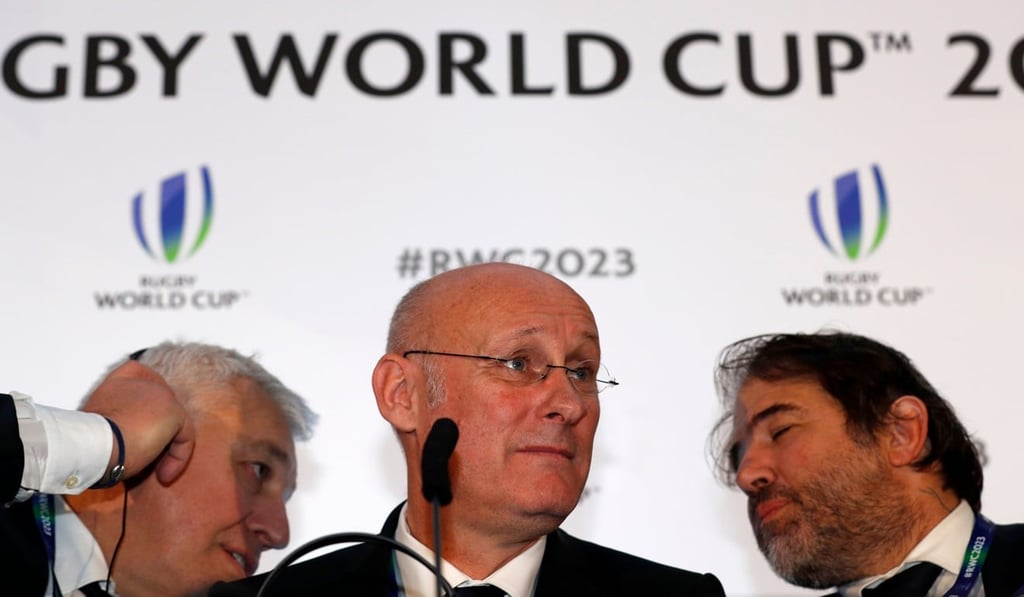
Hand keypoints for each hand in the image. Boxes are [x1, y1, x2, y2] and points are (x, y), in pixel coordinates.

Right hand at [81, 360, 194, 484]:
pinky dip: (178, 458)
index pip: (137, 373)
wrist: (91, 446)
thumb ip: (116, 424)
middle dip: (156, 431)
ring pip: (173, 424)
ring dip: (166, 450)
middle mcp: (139, 383)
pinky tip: (163, 476)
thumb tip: (125, 440)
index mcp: (116, 384)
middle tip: (144, 458)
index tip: (140, 422)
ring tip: (154, 472)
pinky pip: (184, 437)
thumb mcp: (98, 430)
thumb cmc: (87, 445)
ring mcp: (159, 394)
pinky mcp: (173, 412)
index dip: (144, 392)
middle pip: (160, 403)